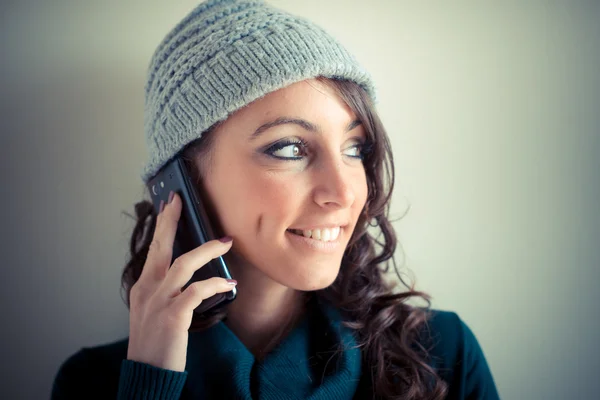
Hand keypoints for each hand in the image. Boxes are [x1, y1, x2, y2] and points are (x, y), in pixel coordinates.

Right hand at [126, 191, 235, 371]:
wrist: (148, 373)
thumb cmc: (155, 343)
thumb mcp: (152, 311)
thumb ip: (164, 291)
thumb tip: (186, 274)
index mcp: (142, 287)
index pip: (153, 249)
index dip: (161, 226)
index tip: (169, 205)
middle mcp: (148, 290)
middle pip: (160, 246)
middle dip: (170, 221)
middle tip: (179, 200)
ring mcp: (159, 302)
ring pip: (183, 263)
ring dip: (207, 250)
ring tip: (226, 242)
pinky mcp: (173, 316)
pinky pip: (197, 291)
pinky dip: (215, 284)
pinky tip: (229, 283)